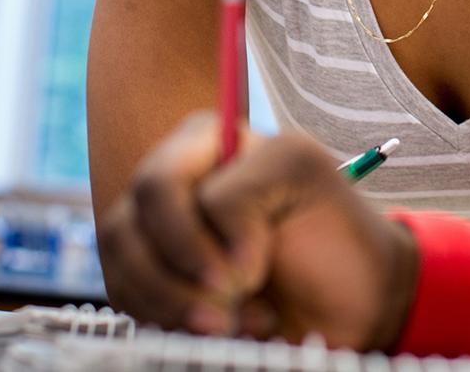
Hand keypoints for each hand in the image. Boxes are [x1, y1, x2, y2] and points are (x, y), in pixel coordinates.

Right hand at [96, 112, 417, 349]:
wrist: (350, 302)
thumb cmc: (334, 232)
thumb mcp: (302, 176)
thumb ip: (242, 192)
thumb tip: (210, 255)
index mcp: (204, 144)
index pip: (158, 183)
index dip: (188, 235)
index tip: (245, 272)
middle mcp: (173, 185)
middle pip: (125, 229)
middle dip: (180, 279)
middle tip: (230, 305)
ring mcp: (155, 234)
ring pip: (120, 268)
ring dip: (174, 305)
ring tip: (232, 321)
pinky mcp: (151, 280)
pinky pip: (125, 300)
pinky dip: (168, 322)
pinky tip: (220, 326)